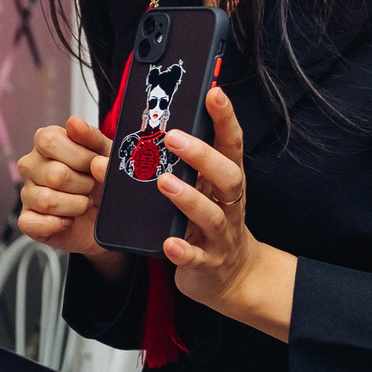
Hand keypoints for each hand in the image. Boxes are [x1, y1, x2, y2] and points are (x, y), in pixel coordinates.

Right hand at [16, 116, 122, 276]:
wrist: (108, 217)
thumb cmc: (102, 181)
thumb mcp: (107, 154)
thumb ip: (93, 137)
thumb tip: (75, 124)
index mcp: (47, 143)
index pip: (50, 141)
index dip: (79, 156)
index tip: (94, 163)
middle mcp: (32, 165)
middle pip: (55, 174)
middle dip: (84, 184)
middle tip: (91, 186)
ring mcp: (27, 193)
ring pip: (47, 200)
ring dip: (76, 206)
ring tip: (84, 203)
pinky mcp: (28, 220)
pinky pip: (32, 223)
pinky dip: (58, 224)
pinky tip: (69, 220)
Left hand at [156, 87, 294, 339]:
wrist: (232, 278)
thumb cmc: (208, 224)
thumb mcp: (202, 190)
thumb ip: (177, 164)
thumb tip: (139, 133)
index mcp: (225, 182)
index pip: (231, 145)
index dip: (225, 118)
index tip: (214, 93)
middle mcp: (229, 206)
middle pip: (227, 175)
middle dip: (203, 154)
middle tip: (173, 136)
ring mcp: (220, 236)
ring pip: (211, 215)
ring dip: (188, 198)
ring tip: (164, 182)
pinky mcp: (207, 264)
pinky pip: (197, 258)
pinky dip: (184, 251)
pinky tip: (169, 244)